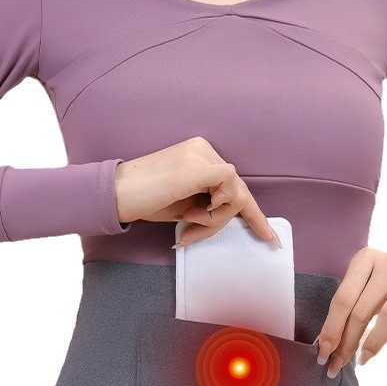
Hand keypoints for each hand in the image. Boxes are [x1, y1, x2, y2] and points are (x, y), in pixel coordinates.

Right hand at [114, 136, 281, 247]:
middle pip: (237, 191)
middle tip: (192, 234)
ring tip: (186, 220)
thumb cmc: (145, 200)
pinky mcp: (197, 168)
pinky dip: (217, 210)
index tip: (269, 236)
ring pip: (235, 193)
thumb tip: (229, 215)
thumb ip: (208, 205)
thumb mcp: (184, 204)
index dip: (254, 212)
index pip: (234, 184)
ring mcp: (201, 155)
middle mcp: (204, 149)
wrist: (116, 194)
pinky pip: (229, 191)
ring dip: (215, 218)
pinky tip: (194, 211)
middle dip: (223, 220)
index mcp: (200, 153)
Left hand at [313, 247, 386, 377]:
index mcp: (365, 259)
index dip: (331, 329)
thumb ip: (346, 308)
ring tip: (362, 359)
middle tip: (337, 365)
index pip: (343, 299)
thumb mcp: (362, 284)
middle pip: (362, 310)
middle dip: (347, 343)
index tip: (323, 353)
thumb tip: (326, 345)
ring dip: (372, 343)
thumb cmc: (381, 284)